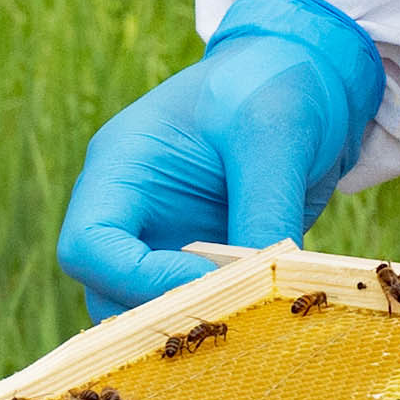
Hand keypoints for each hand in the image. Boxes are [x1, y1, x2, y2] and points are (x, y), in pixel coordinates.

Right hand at [58, 0, 387, 310]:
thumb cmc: (277, 82)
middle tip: (235, 319)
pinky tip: (268, 318)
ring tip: (255, 320)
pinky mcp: (202, 259)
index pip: (88, 245)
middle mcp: (131, 210)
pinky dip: (225, 319)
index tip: (208, 282)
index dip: (136, 280)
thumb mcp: (275, 133)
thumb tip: (265, 282)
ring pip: (147, 311)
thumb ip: (264, 206)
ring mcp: (164, 239)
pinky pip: (196, 306)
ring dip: (194, 324)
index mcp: (121, 166)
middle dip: (162, 315)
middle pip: (107, 293)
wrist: (310, 74)